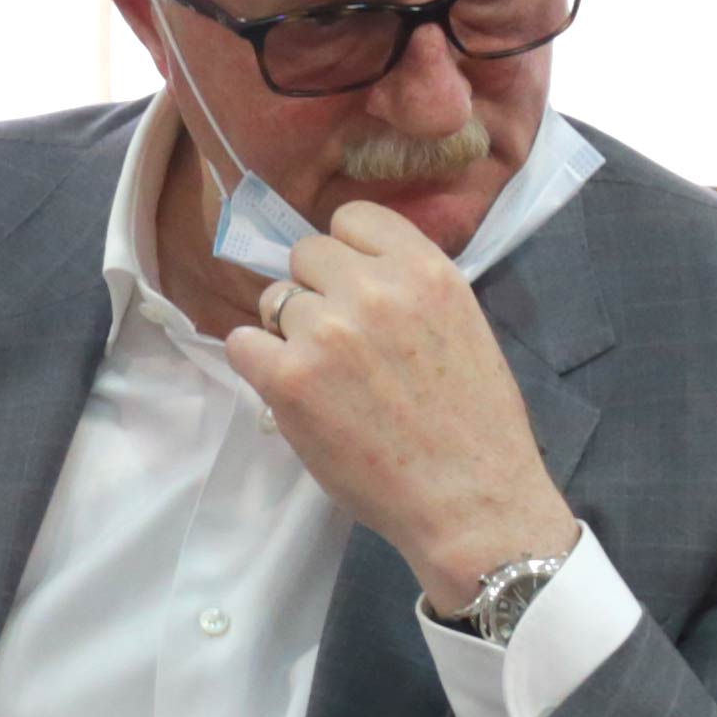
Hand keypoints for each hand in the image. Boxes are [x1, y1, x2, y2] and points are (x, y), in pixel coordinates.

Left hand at [223, 200, 581, 605]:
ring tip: (325, 375)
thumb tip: (351, 271)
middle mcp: (373, 290)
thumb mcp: (462, 325)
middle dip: (316, 291)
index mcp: (426, 271)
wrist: (471, 498)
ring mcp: (326, 332)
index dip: (347, 252)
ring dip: (288, 331)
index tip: (355, 284)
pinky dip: (257, 363)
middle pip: (306, 255)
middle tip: (340, 340)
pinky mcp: (287, 377)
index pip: (352, 218)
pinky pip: (242, 343)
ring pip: (273, 299)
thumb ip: (408, 290)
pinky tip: (288, 389)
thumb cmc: (474, 423)